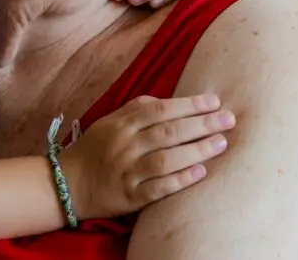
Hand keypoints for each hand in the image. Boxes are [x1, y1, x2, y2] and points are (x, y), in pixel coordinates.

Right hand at [58, 94, 234, 219]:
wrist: (68, 182)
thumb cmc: (95, 148)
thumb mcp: (110, 121)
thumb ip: (137, 108)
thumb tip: (172, 101)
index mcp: (122, 124)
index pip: (160, 109)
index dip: (189, 104)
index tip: (214, 101)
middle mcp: (125, 145)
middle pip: (168, 132)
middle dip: (202, 124)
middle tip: (229, 119)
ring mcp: (127, 171)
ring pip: (166, 159)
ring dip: (197, 150)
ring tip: (221, 143)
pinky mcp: (129, 196)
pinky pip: (158, 188)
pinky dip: (180, 180)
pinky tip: (200, 172)